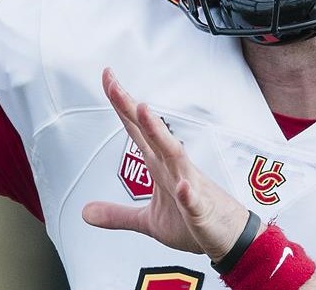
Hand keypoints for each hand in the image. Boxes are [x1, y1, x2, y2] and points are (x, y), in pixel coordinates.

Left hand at [82, 68, 252, 262]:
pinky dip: (189, 194)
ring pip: (174, 155)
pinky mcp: (202, 210)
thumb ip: (117, 214)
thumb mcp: (147, 221)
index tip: (108, 77)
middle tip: (113, 83)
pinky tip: (183, 187)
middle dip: (131, 108)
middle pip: (150, 133)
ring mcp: (189, 186)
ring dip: (158, 132)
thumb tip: (84, 212)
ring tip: (142, 110)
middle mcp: (173, 168)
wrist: (230, 238)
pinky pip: (195, 201)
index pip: (136, 130)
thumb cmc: (191, 223)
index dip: (121, 105)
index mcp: (159, 166)